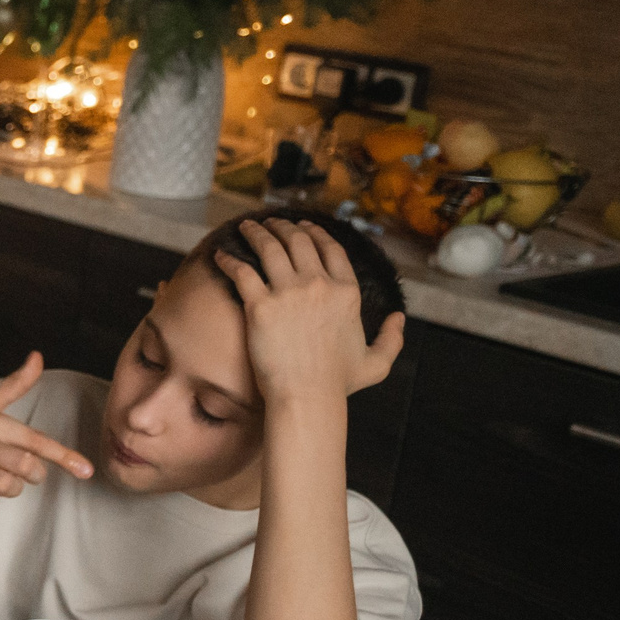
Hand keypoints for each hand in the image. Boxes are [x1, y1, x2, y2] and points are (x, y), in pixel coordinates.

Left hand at [217, 218, 405, 404]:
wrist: (307, 396)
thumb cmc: (338, 383)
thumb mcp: (376, 362)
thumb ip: (393, 338)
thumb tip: (399, 317)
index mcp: (346, 292)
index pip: (331, 249)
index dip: (315, 233)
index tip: (303, 225)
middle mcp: (319, 285)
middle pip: (298, 242)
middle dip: (283, 227)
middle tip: (270, 223)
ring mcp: (288, 293)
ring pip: (269, 248)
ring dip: (256, 232)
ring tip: (246, 227)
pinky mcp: (259, 306)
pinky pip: (241, 272)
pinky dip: (229, 260)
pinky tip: (220, 255)